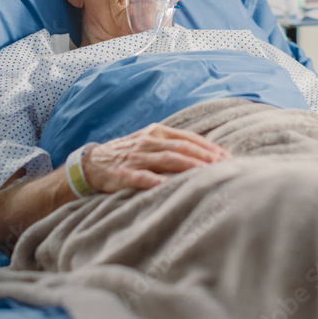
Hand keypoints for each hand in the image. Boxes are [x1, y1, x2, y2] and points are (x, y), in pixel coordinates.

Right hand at [81, 123, 228, 192]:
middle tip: (223, 166)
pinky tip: (166, 186)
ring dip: (187, 166)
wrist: (91, 163)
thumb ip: (173, 145)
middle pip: (181, 148)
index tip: (226, 156)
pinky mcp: (122, 173)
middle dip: (204, 157)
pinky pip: (140, 177)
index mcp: (157, 132)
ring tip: (204, 173)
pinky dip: (154, 181)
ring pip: (166, 159)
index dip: (208, 147)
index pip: (188, 138)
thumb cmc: (128, 154)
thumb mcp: (150, 142)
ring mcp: (135, 157)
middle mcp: (148, 141)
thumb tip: (206, 155)